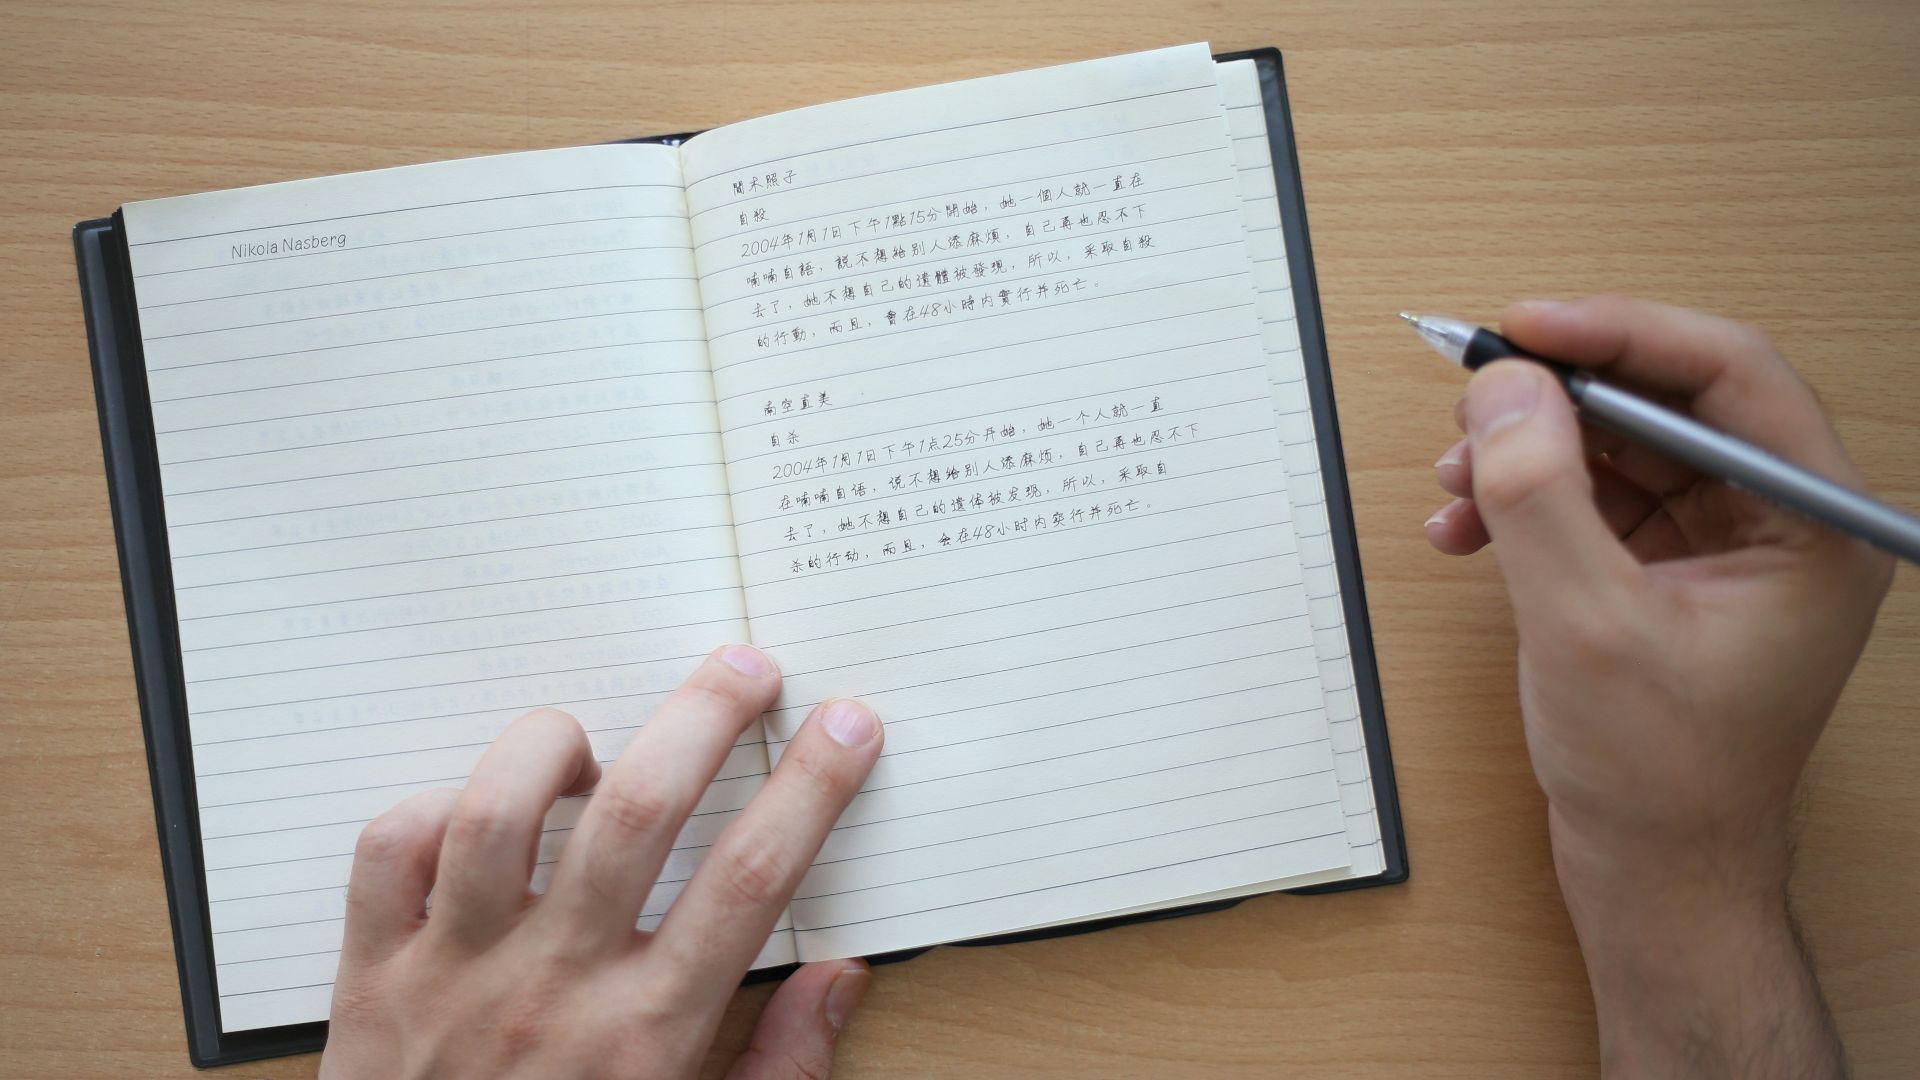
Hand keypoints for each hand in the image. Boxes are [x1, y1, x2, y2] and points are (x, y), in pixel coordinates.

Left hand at [318, 645, 884, 1079]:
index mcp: (647, 1034)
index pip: (751, 878)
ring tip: (595, 744)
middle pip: (639, 813)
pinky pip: (388, 851)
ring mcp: (453, 974)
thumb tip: (840, 978)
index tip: (849, 729)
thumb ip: (780, 1070)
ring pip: (498, 812)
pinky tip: (479, 814)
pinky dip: (432, 805)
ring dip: (556, 748)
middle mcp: (553, 988)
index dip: (812, 787)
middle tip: (746, 669)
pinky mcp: (370, 975)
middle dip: (706, 717)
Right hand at [1424, 296, 1891, 1075]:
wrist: (1656, 874)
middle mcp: (1781, 522)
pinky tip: (1465, 527)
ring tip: (1454, 479)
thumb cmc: (1658, 775)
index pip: (1729, 374)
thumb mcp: (1584, 625)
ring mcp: (1725, 546)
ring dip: (1529, 451)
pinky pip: (1594, 497)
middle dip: (1559, 396)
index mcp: (1815, 525)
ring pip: (1621, 445)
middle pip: (1668, 400)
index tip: (1526, 327)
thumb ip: (1539, 494)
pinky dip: (1526, 500)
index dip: (1621, 334)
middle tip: (1473, 391)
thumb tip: (1501, 386)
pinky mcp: (1670, 571)